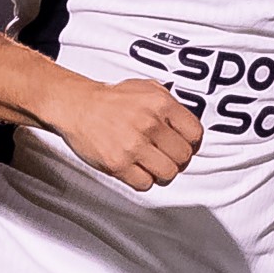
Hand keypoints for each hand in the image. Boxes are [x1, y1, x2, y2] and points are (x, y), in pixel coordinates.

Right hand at [55, 75, 202, 190]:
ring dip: (161, 170)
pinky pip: (145, 183)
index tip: (182, 143)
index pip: (196, 134)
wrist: (77, 105)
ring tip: (150, 162)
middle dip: (176, 157)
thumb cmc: (112, 99)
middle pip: (184, 156)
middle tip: (164, 154)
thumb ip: (171, 104)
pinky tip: (135, 167)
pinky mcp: (117, 163)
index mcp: (160, 104)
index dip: (190, 142)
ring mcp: (133, 145)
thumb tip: (188, 125)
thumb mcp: (148, 88)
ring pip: (168, 173)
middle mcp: (149, 123)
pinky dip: (142, 179)